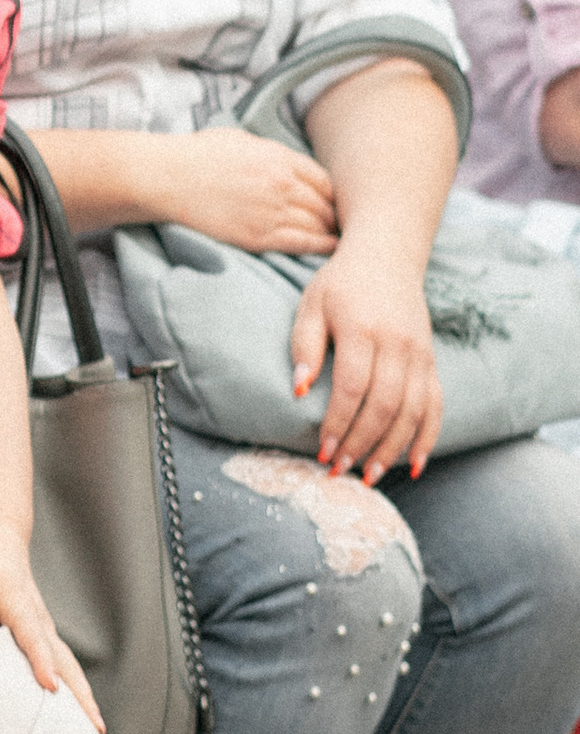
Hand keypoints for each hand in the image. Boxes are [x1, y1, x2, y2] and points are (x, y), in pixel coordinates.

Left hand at [0, 516, 103, 732]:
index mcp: (20, 605)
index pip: (32, 639)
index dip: (41, 663)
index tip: (51, 687)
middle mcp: (39, 619)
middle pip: (64, 660)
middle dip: (80, 694)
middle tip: (96, 727)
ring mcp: (44, 626)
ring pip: (68, 664)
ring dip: (83, 695)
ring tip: (97, 728)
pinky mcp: (41, 630)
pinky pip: (61, 661)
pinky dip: (73, 685)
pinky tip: (76, 707)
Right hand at [159, 128, 339, 257]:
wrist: (169, 178)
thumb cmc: (200, 155)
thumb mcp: (243, 140)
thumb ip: (273, 153)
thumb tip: (291, 165)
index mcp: (279, 158)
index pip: (324, 180)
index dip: (332, 193)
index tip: (332, 200)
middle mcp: (282, 185)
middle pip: (324, 204)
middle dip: (333, 213)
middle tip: (338, 221)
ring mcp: (272, 212)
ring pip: (318, 225)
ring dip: (329, 230)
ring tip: (336, 236)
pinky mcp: (258, 237)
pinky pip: (302, 243)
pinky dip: (320, 246)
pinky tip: (329, 247)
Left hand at [292, 242, 442, 482]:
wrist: (387, 257)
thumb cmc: (340, 285)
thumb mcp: (312, 305)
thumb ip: (304, 345)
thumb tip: (297, 390)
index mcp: (362, 328)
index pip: (353, 386)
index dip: (339, 422)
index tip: (323, 451)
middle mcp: (397, 343)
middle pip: (385, 404)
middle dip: (362, 443)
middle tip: (341, 471)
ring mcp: (420, 353)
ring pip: (413, 410)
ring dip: (392, 448)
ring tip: (370, 476)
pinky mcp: (431, 361)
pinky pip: (435, 405)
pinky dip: (427, 437)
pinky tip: (412, 465)